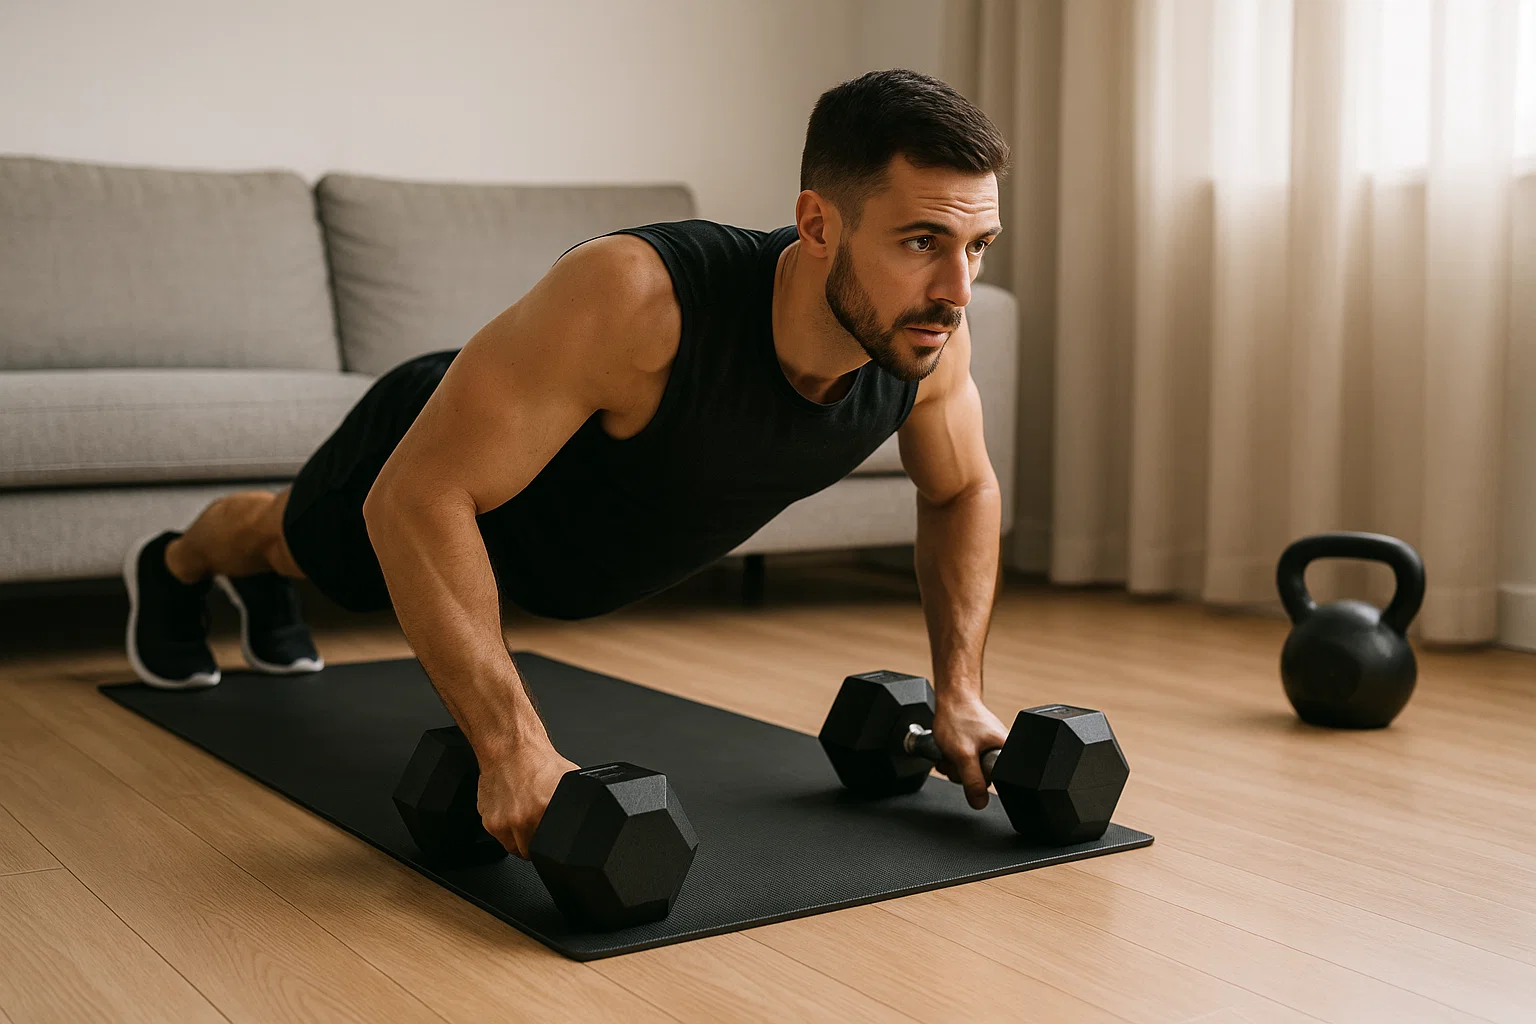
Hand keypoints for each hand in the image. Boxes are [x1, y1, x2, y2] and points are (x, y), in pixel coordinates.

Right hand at [475, 737, 579, 858]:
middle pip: (530, 852)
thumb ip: (575, 804)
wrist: (510, 749)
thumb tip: (587, 817)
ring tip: (524, 817)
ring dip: (519, 838)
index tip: (551, 838)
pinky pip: (499, 837)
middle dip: (534, 842)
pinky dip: (505, 829)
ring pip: (513, 847)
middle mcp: (523, 820)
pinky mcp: (489, 822)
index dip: (552, 846)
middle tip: (537, 824)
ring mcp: (504, 823)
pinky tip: (511, 811)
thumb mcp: (569, 781)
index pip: (550, 848)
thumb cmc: (537, 762)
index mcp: (544, 810)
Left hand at [930, 695, 1009, 809]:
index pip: (998, 782)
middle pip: (980, 779)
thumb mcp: (964, 754)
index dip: (980, 780)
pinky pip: (963, 763)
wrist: (950, 698)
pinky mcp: (975, 747)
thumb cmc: (959, 717)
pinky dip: (952, 759)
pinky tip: (948, 748)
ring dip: (953, 765)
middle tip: (955, 755)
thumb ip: (973, 781)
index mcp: (1007, 751)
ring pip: (968, 772)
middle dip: (961, 771)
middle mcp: (1000, 750)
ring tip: (951, 748)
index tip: (970, 768)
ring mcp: (986, 748)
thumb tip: (980, 803)